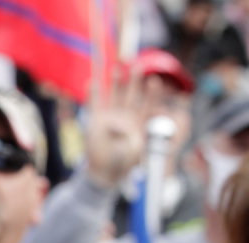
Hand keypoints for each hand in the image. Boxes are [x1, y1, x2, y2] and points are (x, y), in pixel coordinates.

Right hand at [85, 69, 159, 189]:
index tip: (155, 81)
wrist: (106, 171)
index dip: (151, 94)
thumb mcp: (133, 149)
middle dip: (134, 81)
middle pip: (131, 95)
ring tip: (117, 67)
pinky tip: (93, 82)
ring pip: (114, 96)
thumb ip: (128, 135)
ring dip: (116, 82)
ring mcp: (110, 118)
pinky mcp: (96, 122)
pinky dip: (94, 94)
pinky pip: (95, 105)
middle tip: (137, 65)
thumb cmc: (123, 161)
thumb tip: (115, 123)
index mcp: (138, 123)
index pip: (147, 105)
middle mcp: (125, 117)